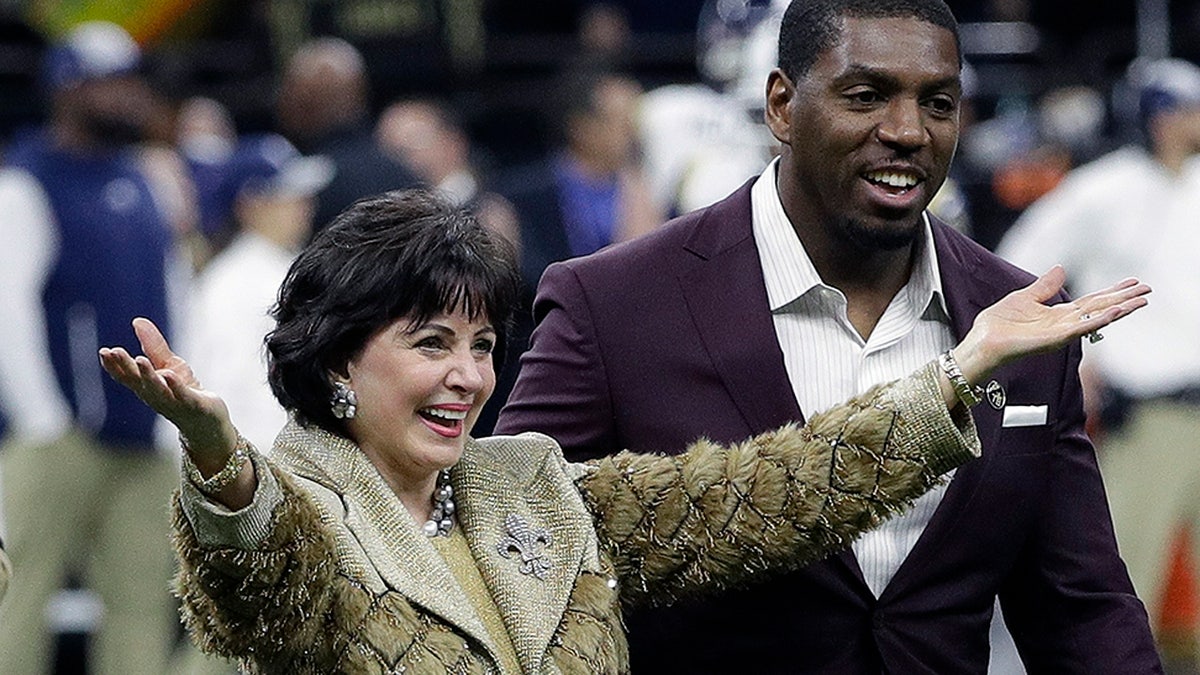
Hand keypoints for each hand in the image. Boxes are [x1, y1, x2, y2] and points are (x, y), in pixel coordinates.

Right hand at [98, 317, 236, 468]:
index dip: (114, 365)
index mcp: (146, 387)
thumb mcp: (169, 364)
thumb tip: (137, 321)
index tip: (104, 351)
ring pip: (158, 389)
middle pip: (138, 381)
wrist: (207, 421)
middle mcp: (155, 396)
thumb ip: (153, 346)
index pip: (126, 376)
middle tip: (113, 352)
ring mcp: (174, 402)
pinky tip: (169, 375)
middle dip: (126, 367)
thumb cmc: (183, 391)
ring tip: (140, 360)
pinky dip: (175, 386)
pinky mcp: (193, 405)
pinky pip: (182, 395)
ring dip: (148, 376)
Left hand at [954, 266, 1149, 383]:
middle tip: (1148, 290)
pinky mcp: (1054, 339)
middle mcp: (1064, 324)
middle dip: (1124, 299)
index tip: (1133, 283)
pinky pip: (1081, 329)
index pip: (1092, 301)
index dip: (1112, 292)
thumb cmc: (998, 324)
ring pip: (1096, 319)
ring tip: (1140, 301)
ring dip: (1119, 310)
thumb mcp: (1024, 298)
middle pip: (1100, 309)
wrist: (982, 341)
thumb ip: (1045, 286)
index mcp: (1058, 314)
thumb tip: (1061, 268)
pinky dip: (1099, 320)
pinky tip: (1115, 312)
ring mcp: (1061, 333)